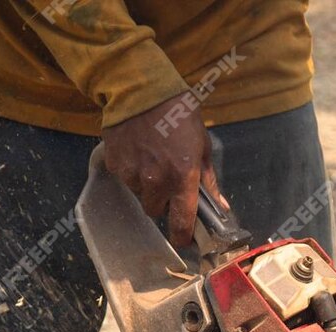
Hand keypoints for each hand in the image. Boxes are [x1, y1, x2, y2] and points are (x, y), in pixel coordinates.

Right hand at [101, 93, 213, 247]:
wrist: (140, 88)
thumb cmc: (178, 112)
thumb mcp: (202, 143)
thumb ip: (208, 179)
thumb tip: (221, 207)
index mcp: (182, 177)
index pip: (182, 223)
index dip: (183, 236)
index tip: (184, 239)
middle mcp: (155, 181)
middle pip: (156, 211)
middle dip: (162, 201)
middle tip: (166, 180)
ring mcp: (132, 174)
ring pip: (139, 195)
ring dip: (145, 185)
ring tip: (150, 159)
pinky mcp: (114, 165)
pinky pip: (125, 179)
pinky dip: (131, 171)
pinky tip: (137, 151)